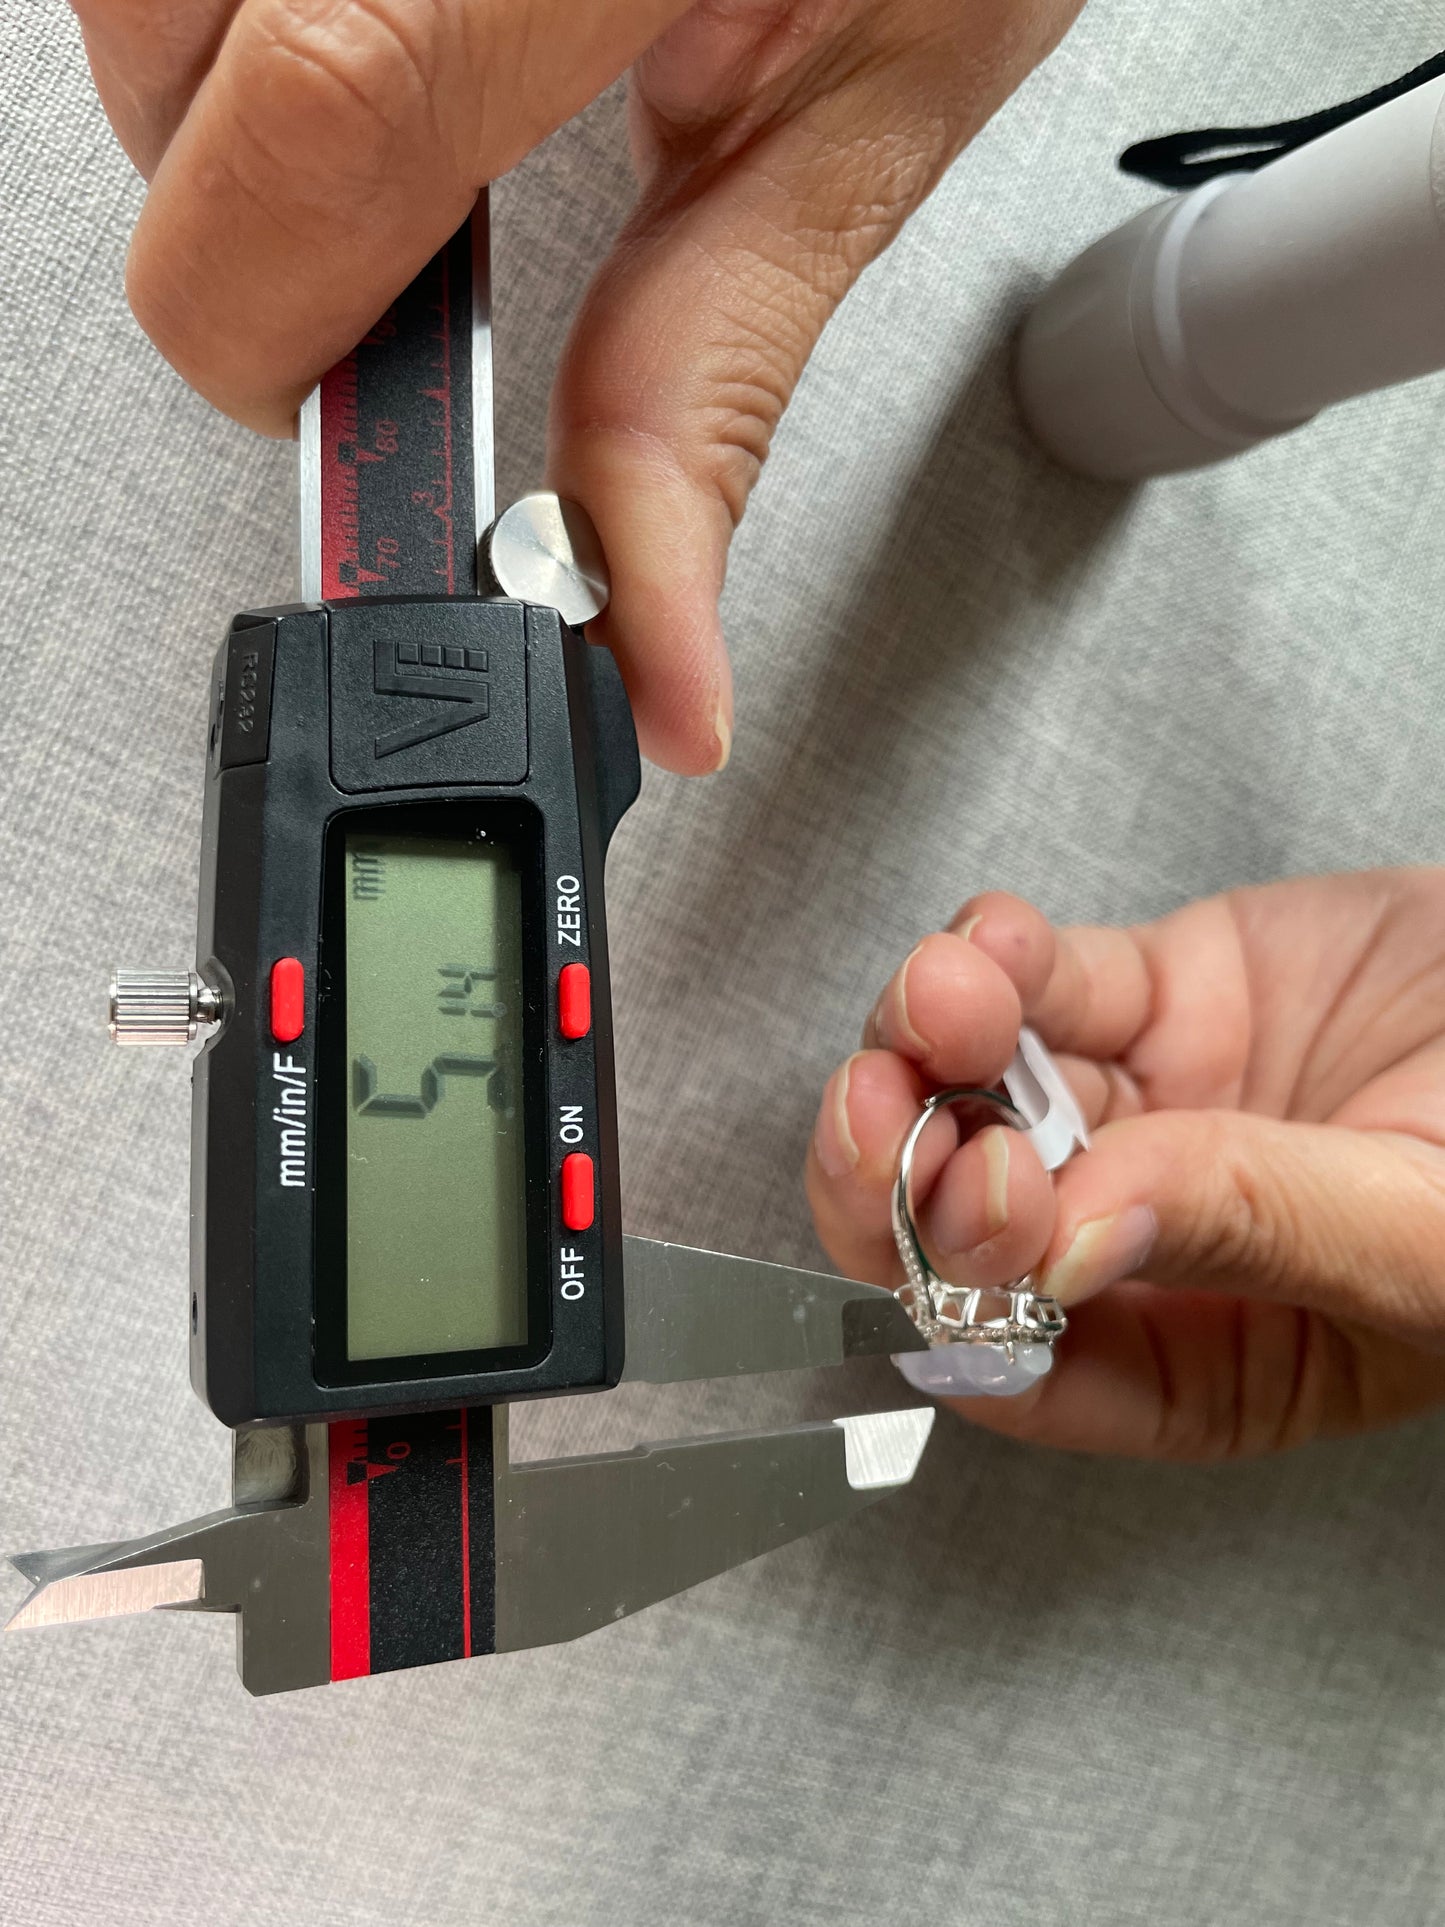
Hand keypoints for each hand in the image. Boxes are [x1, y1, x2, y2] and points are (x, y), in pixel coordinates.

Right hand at [72, 0, 1080, 773]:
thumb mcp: (882, 102)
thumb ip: (715, 378)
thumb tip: (650, 645)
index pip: (292, 152)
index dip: (269, 333)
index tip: (345, 397)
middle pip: (158, 70)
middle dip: (267, 204)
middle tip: (431, 184)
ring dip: (247, 63)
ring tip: (430, 38)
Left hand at [806, 869, 1444, 1457]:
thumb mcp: (1428, 1227)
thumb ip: (1253, 1229)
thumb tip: (1068, 1245)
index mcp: (1219, 1354)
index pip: (1029, 1366)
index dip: (960, 1304)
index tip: (963, 1220)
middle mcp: (1156, 1240)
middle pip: (959, 1230)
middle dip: (897, 1172)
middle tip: (888, 1110)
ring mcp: (1146, 1109)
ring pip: (974, 1091)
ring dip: (925, 1043)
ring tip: (950, 1000)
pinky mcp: (1160, 992)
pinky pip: (1038, 981)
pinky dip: (992, 957)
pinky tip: (995, 949)